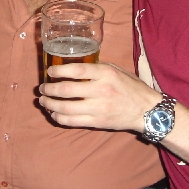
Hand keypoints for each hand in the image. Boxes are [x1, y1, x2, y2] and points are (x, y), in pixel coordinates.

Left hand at [39, 62, 160, 131]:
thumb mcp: (117, 70)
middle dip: (49, 89)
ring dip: (50, 104)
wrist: (147, 110)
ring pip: (66, 107)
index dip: (59, 71)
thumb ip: (97, 68)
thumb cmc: (131, 88)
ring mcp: (99, 108)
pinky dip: (59, 118)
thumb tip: (74, 67)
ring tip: (43, 101)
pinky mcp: (97, 121)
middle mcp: (101, 90)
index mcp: (105, 73)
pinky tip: (54, 114)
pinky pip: (72, 121)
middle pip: (67, 90)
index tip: (49, 71)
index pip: (76, 69)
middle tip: (41, 88)